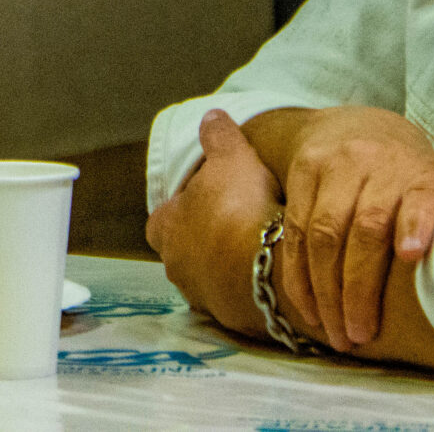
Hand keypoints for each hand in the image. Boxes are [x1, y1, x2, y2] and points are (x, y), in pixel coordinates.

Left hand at [145, 110, 281, 339]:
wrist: (268, 272)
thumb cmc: (239, 210)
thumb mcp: (232, 158)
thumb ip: (219, 136)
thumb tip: (211, 116)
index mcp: (165, 230)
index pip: (162, 218)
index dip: (182, 206)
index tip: (208, 196)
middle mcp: (176, 268)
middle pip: (184, 249)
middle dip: (205, 237)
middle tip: (236, 220)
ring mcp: (203, 297)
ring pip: (209, 275)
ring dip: (227, 263)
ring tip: (258, 245)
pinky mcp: (232, 318)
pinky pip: (236, 296)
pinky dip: (248, 283)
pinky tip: (271, 270)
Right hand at [247, 105, 433, 351]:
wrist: (357, 126)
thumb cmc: (409, 179)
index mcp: (424, 174)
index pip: (424, 197)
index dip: (417, 225)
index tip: (410, 254)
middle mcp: (380, 163)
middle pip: (366, 228)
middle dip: (359, 289)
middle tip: (360, 334)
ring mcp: (337, 163)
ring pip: (324, 233)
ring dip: (325, 291)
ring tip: (334, 332)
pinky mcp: (304, 170)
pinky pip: (295, 230)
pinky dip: (298, 276)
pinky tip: (308, 308)